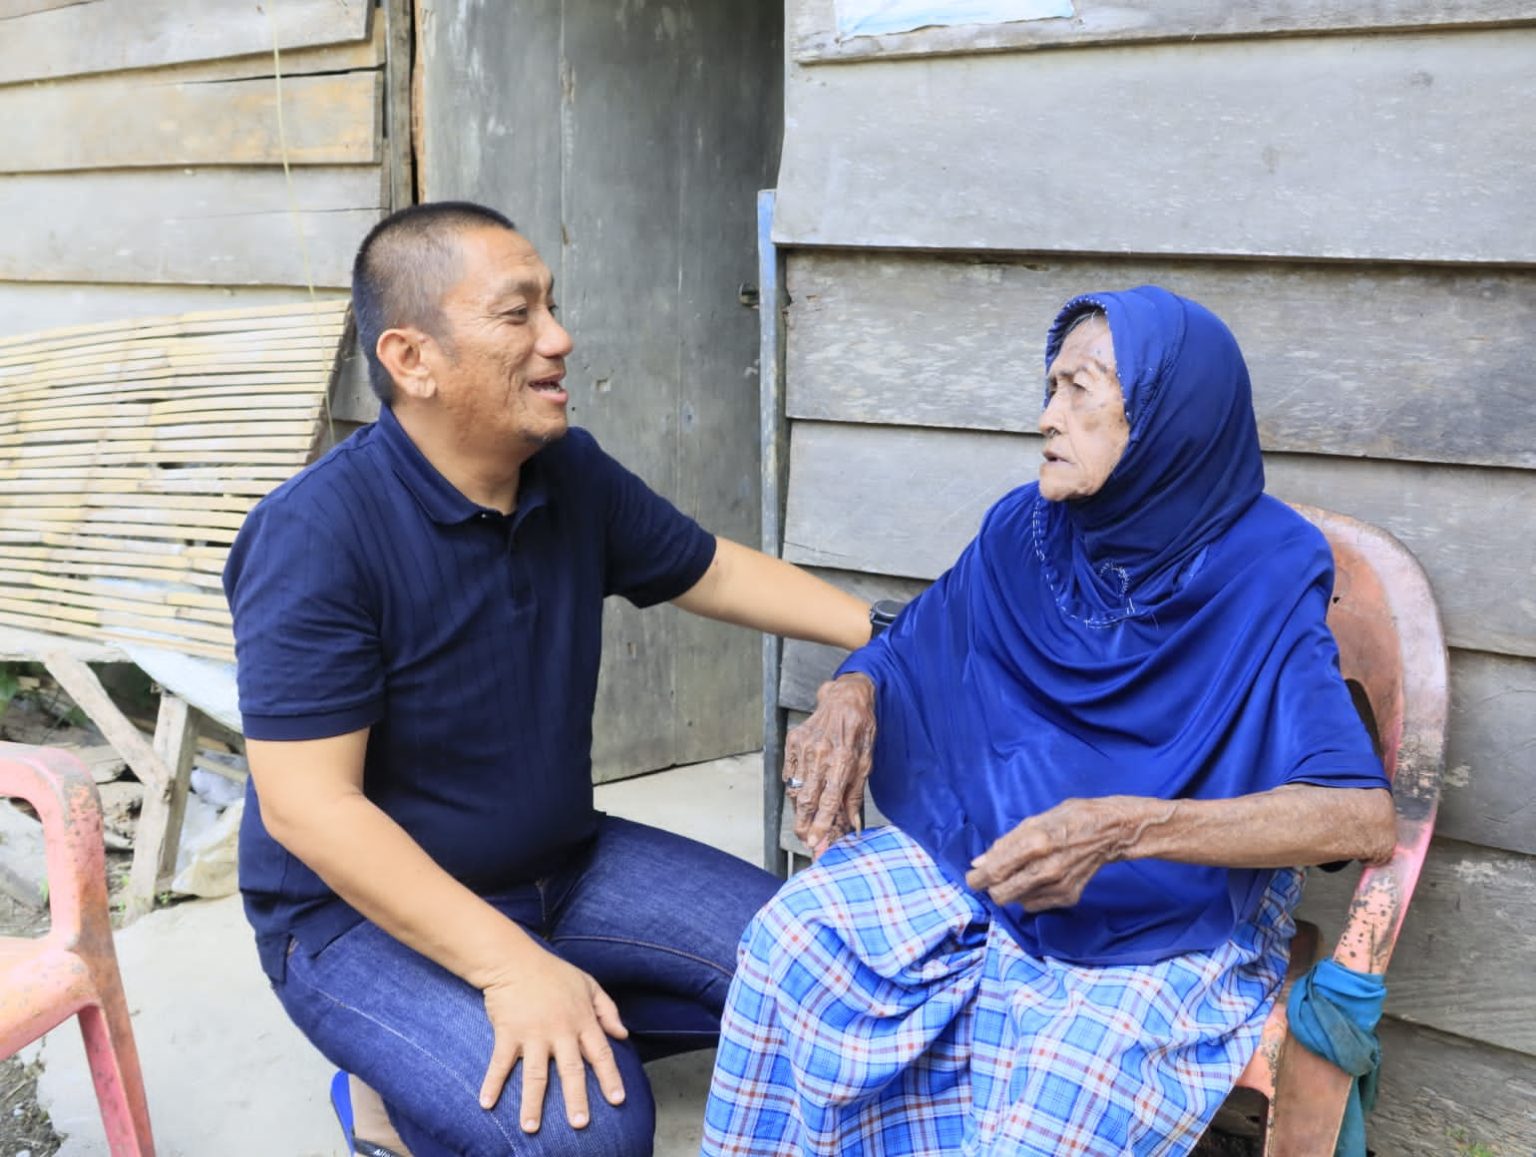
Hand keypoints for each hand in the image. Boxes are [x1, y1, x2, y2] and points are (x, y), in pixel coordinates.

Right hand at [476, 943, 628, 1133]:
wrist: (515, 960)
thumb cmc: (553, 973)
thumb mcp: (588, 984)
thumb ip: (607, 1009)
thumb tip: (623, 1035)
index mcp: (582, 1020)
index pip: (601, 1053)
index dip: (610, 1077)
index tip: (617, 1100)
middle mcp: (560, 1030)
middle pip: (571, 1069)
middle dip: (576, 1098)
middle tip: (579, 1123)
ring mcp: (533, 1033)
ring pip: (535, 1074)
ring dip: (532, 1102)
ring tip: (530, 1128)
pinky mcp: (508, 1032)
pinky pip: (500, 1062)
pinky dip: (492, 1083)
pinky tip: (486, 1103)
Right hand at [785, 673, 876, 856]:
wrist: (845, 699)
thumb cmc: (860, 730)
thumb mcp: (866, 762)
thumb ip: (856, 794)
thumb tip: (852, 823)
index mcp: (843, 760)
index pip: (830, 800)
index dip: (821, 824)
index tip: (815, 841)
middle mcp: (821, 754)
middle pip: (807, 799)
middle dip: (804, 824)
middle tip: (805, 839)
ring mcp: (804, 747)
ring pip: (795, 788)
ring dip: (798, 810)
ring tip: (805, 821)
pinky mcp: (792, 742)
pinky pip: (788, 773)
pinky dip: (793, 787)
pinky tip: (801, 793)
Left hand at [965, 796, 1154, 910]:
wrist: (1109, 831)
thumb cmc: (1067, 819)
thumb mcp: (1032, 822)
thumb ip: (1004, 844)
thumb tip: (979, 863)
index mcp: (1035, 843)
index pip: (995, 871)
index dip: (976, 879)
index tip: (972, 878)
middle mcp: (1046, 869)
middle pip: (1002, 895)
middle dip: (992, 888)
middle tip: (993, 878)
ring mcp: (1059, 886)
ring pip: (1017, 902)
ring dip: (1013, 890)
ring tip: (1023, 872)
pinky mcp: (1069, 897)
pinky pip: (1035, 905)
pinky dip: (1030, 895)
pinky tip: (1039, 879)